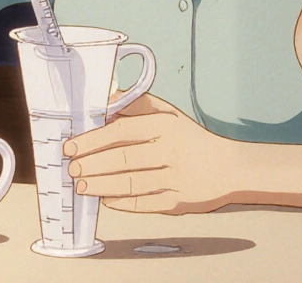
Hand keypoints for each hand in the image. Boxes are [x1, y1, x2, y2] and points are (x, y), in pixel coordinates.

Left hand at [63, 93, 241, 214]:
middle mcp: (171, 151)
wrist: (229, 168)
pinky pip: (145, 204)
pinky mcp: (179, 203)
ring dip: (102, 186)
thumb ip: (136, 103)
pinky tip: (106, 201)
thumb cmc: (190, 138)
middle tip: (72, 169)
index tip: (71, 146)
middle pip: (123, 159)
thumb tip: (105, 98)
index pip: (122, 131)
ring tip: (81, 186)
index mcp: (165, 126)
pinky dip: (124, 204)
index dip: (93, 139)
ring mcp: (176, 179)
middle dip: (92, 165)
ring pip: (131, 184)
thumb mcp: (168, 113)